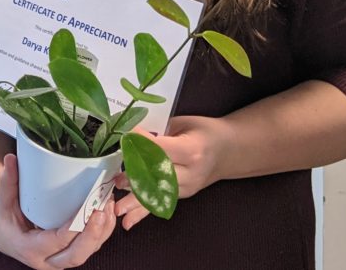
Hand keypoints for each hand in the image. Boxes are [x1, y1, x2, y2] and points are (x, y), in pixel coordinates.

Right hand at [0, 154, 116, 268]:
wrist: (5, 237)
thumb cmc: (5, 219)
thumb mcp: (3, 201)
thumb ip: (7, 180)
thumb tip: (10, 159)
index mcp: (30, 249)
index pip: (56, 243)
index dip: (73, 229)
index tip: (85, 211)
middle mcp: (47, 259)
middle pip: (76, 255)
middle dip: (93, 234)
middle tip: (102, 210)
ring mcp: (60, 259)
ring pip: (86, 253)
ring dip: (102, 232)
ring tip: (108, 205)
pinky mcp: (70, 253)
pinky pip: (90, 248)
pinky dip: (102, 232)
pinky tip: (108, 212)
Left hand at [114, 116, 231, 229]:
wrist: (229, 150)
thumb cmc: (205, 130)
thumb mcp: (183, 123)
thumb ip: (160, 131)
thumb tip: (131, 135)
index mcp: (193, 150)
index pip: (161, 150)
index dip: (140, 144)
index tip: (124, 137)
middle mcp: (191, 173)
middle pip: (158, 177)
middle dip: (135, 178)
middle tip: (116, 179)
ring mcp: (188, 188)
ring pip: (157, 194)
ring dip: (134, 200)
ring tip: (117, 207)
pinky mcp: (183, 195)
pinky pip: (160, 203)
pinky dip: (142, 213)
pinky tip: (128, 222)